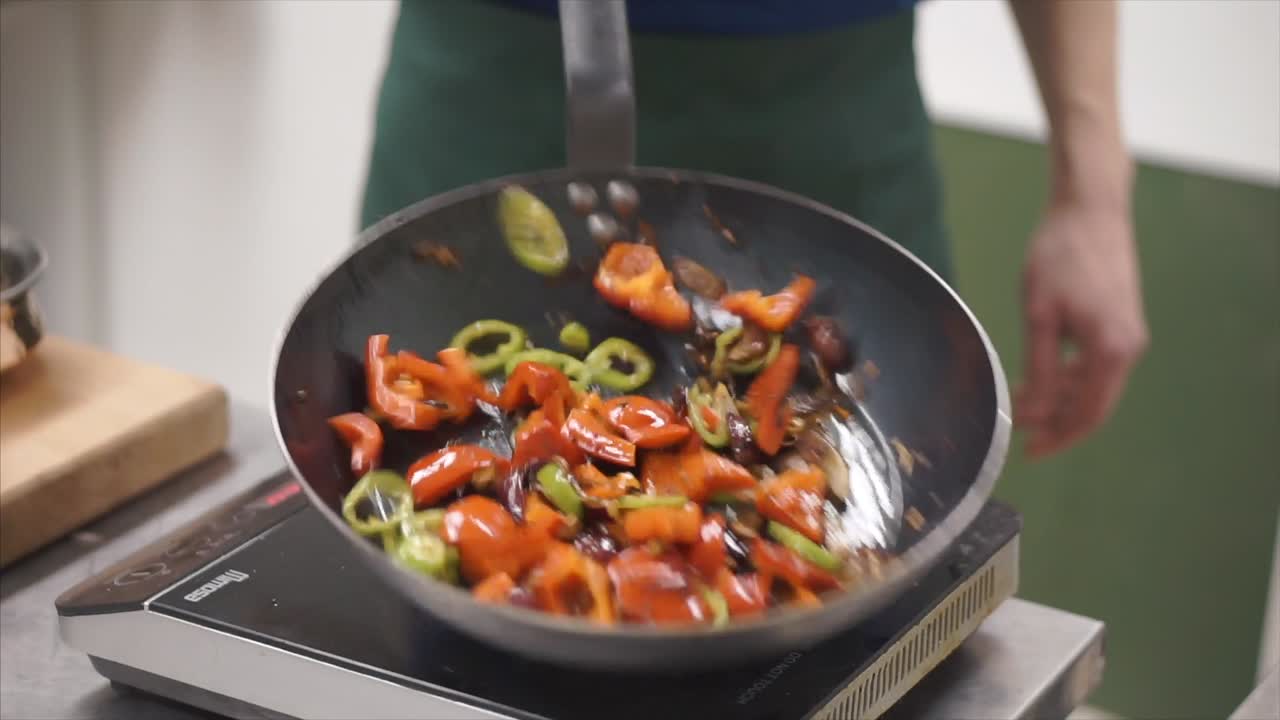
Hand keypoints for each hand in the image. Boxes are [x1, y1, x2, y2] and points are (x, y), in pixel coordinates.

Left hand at [1015, 199, 1148, 457]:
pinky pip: (1097, 365)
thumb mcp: (1039, 315)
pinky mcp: (1121, 323)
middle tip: (1023, 435)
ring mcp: (1129, 336)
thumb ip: (1039, 367)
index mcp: (1111, 350)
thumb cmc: (1059, 255)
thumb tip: (1034, 411)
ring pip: (1094, 386)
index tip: (1028, 452)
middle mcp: (1129, 348)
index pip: (1086, 413)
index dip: (1058, 437)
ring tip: (1022, 403)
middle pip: (1094, 406)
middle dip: (1058, 424)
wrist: (1090, 210)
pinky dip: (1070, 377)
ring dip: (1060, 400)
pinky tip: (1040, 376)